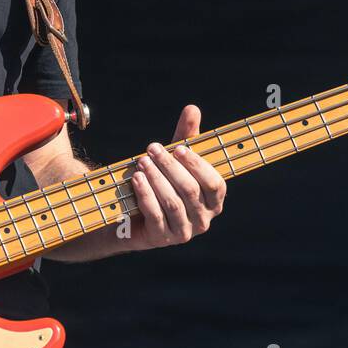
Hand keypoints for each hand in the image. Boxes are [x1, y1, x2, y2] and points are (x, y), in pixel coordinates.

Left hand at [127, 104, 226, 248]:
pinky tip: (136, 178)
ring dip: (156, 179)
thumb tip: (192, 108)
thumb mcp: (175, 159)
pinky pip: (155, 215)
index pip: (214, 184)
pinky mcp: (162, 239)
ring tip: (142, 162)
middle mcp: (204, 220)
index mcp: (214, 201)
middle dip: (169, 167)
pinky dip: (145, 194)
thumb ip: (186, 136)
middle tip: (152, 149)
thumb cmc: (162, 182)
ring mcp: (184, 233)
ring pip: (173, 202)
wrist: (133, 215)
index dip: (197, 165)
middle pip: (190, 190)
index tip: (178, 148)